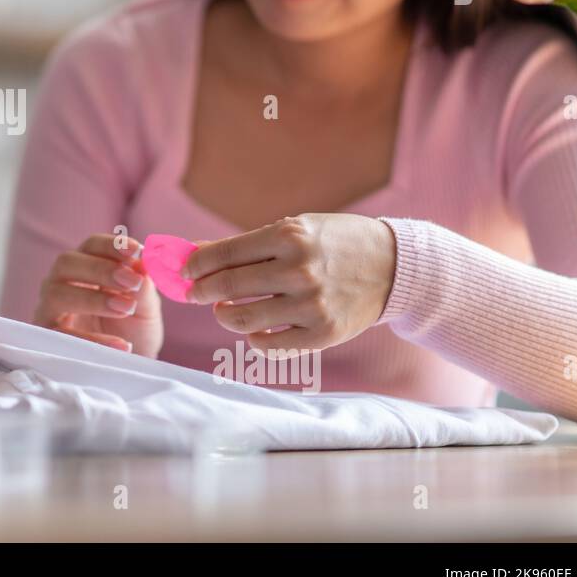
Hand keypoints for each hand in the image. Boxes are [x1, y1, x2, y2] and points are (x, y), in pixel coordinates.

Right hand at [33, 233, 163, 356]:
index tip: (138, 251)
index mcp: (85, 267)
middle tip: (132, 282)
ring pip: (55, 293)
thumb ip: (144, 287)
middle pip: (66, 262)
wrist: (128, 367)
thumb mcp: (146, 308)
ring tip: (126, 308)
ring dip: (92, 298)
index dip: (111, 245)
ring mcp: (50, 309)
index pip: (90, 245)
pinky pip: (61, 335)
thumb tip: (144, 263)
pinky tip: (121, 345)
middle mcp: (61, 282)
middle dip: (100, 269)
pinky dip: (91, 339)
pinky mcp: (47, 338)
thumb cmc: (133, 330)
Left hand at [184, 213, 397, 354]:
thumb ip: (247, 245)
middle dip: (200, 291)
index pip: (224, 254)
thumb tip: (196, 254)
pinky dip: (253, 339)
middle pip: (227, 287)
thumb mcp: (294, 229)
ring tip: (224, 309)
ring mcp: (311, 305)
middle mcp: (299, 270)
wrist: (392, 266)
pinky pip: (269, 346)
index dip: (195, 265)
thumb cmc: (334, 243)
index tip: (184, 271)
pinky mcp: (323, 334)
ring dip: (223, 315)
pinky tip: (253, 328)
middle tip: (194, 293)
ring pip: (242, 319)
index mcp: (289, 236)